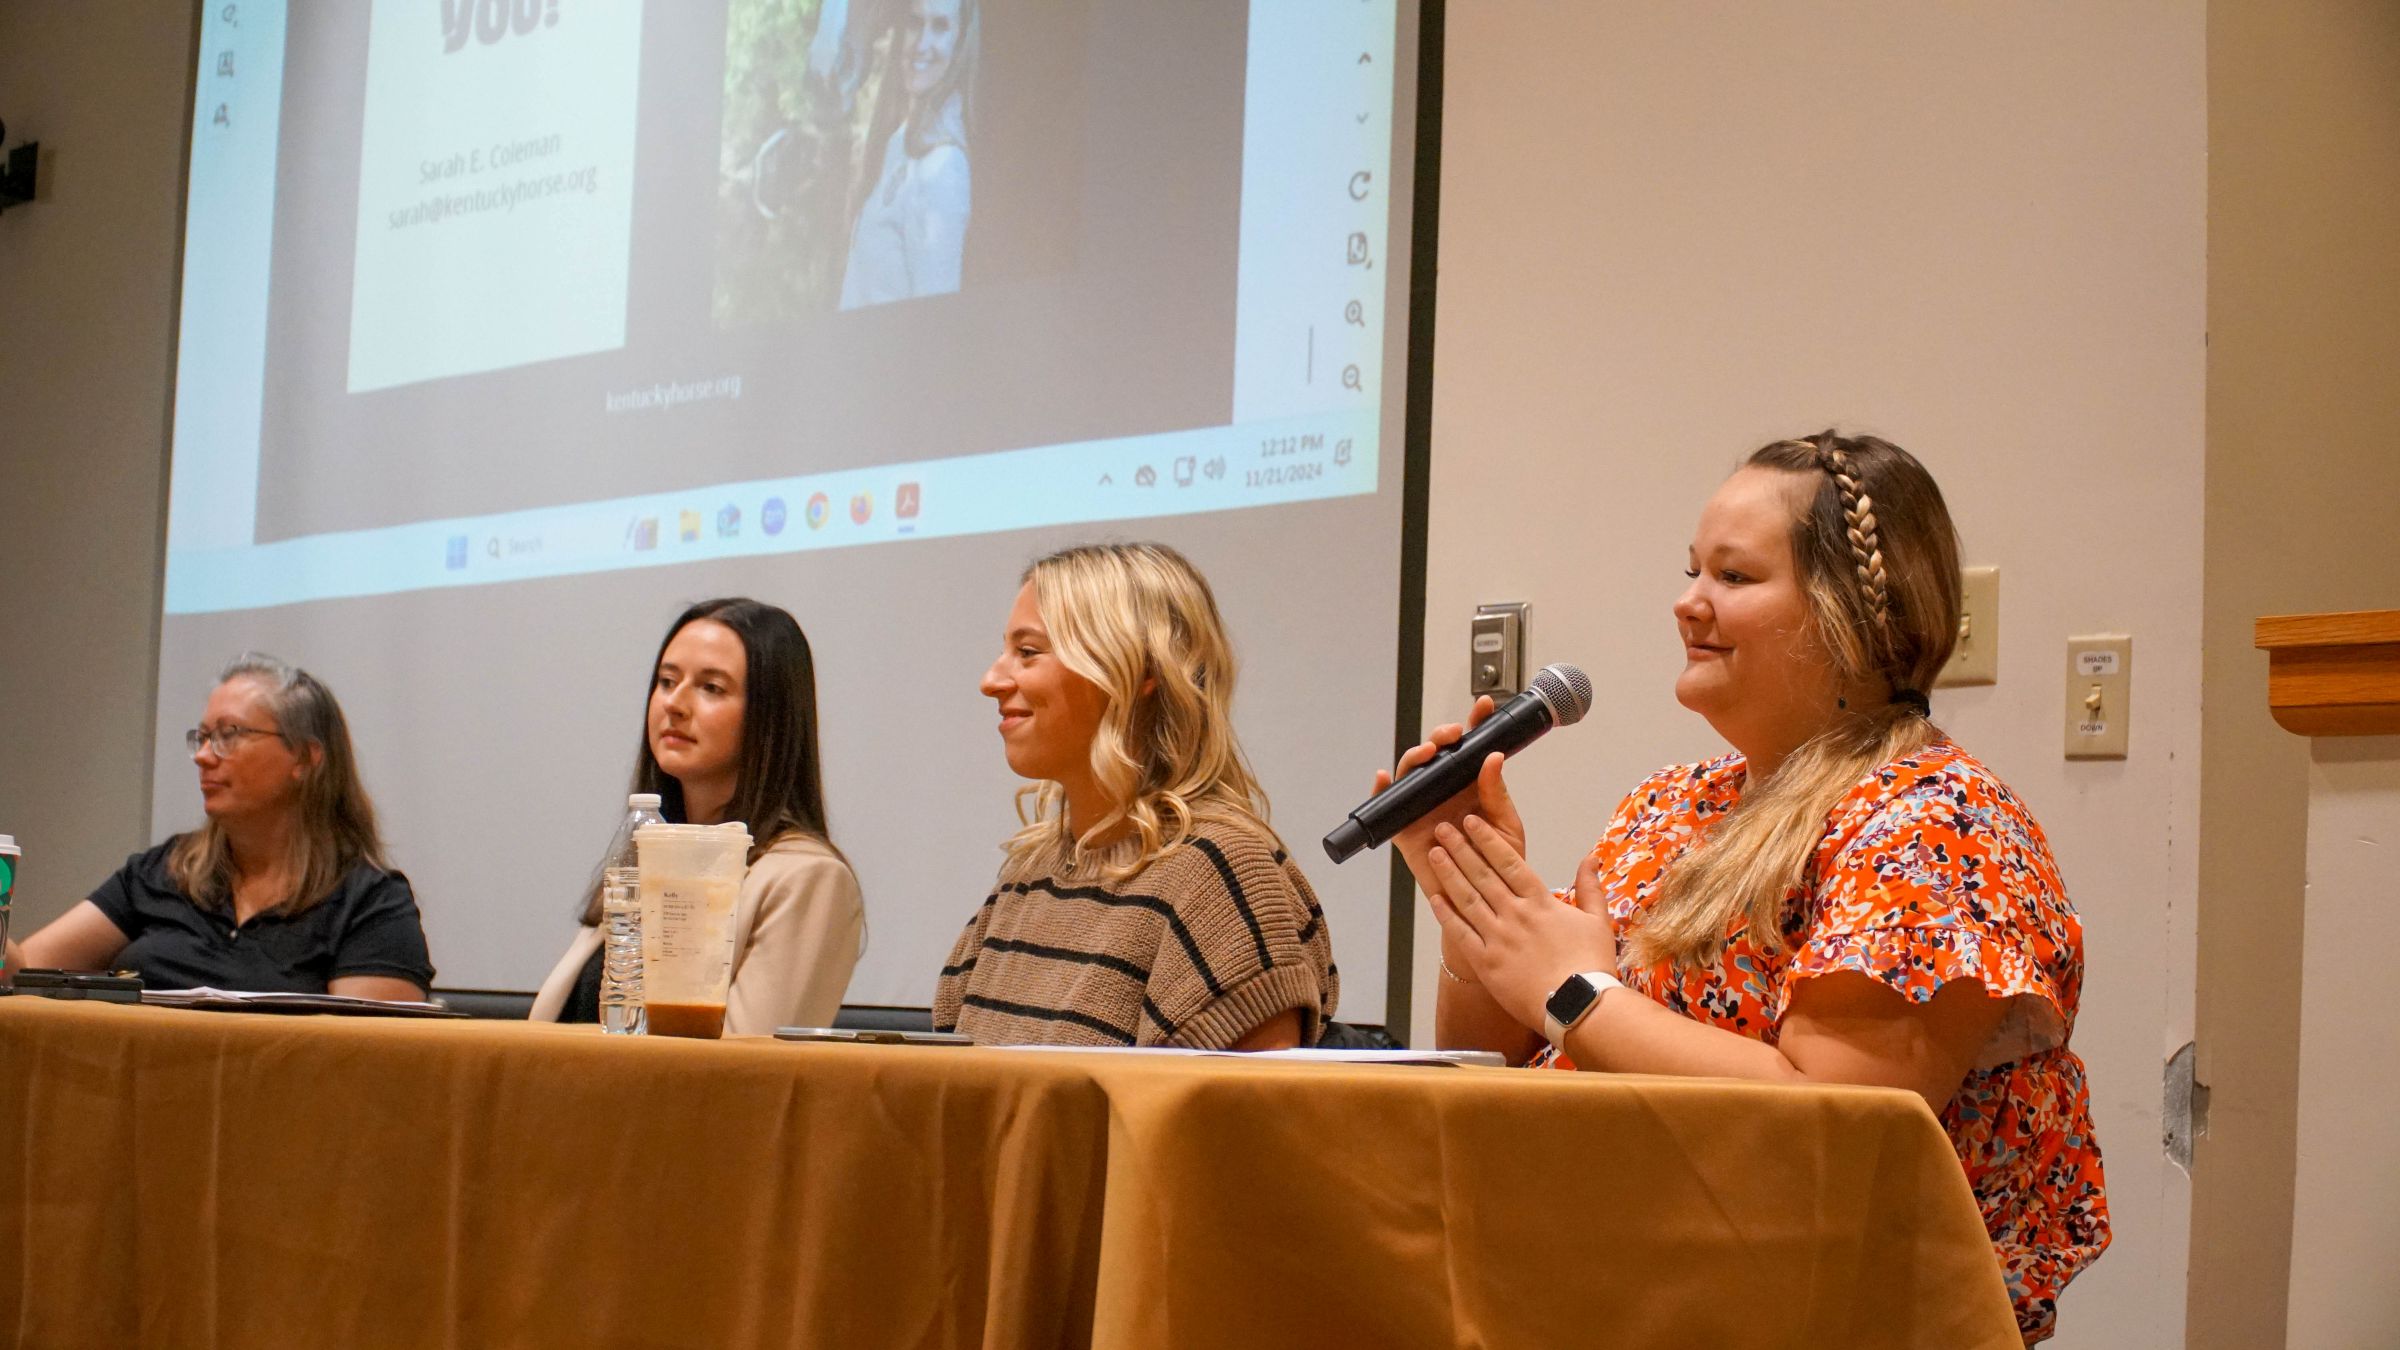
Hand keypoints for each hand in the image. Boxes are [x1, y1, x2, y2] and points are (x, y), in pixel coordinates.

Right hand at [1373, 697, 1527, 901]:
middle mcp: (1444, 791)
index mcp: (1472, 786)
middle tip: (1452, 734)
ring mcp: (1422, 807)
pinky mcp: (1404, 828)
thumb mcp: (1505, 826)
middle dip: (1441, 737)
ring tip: (1426, 752)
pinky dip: (1381, 789)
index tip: (1484, 706)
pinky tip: (1383, 777)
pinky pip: (1387, 806)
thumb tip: (1493, 757)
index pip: (1471, 748)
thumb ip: (1497, 793)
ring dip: (1415, 757)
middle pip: (1436, 755)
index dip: (1475, 724)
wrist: (1484, 901)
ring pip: (1412, 774)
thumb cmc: (1498, 865)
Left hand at [1424, 815, 1618, 1034]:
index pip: (1509, 862)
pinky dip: (1446, 915)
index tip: (1472, 823)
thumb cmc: (1591, 967)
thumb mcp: (1598, 921)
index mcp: (1541, 902)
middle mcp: (1516, 915)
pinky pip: (1461, 934)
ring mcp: (1499, 938)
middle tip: (1442, 829)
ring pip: (1467, 899)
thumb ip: (1590, 887)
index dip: (1487, 840)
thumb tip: (1590, 858)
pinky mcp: (1487, 963)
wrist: (1579, 1006)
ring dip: (1449, 874)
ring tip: (1434, 854)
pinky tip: (1435, 898)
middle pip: (1482, 874)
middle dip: (1460, 848)